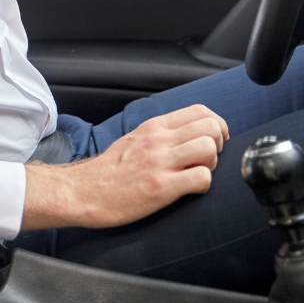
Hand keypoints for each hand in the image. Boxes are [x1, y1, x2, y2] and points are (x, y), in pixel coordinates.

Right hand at [22, 104, 229, 230]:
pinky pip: (202, 179)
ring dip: (212, 164)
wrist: (84, 192)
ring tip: (197, 173)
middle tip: (206, 159)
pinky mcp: (162, 187)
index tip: (214, 140)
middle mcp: (158, 140)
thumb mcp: (134, 139)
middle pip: (210, 126)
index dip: (216, 125)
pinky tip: (190, 190)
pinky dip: (203, 186)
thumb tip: (187, 134)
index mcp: (153, 127)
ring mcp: (160, 162)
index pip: (199, 110)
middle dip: (218, 144)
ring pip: (210, 149)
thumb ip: (160, 133)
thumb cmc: (109, 170)